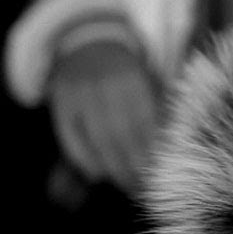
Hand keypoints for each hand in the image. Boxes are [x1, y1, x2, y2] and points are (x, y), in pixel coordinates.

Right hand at [47, 38, 159, 191]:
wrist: (90, 43)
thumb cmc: (131, 73)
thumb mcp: (150, 81)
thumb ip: (160, 111)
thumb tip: (172, 152)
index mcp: (132, 78)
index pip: (143, 124)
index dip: (151, 153)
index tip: (161, 177)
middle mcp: (103, 84)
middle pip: (120, 135)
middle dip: (133, 168)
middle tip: (144, 190)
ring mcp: (79, 93)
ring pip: (96, 140)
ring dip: (112, 169)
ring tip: (126, 187)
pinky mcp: (60, 102)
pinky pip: (71, 138)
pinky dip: (84, 160)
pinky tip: (98, 175)